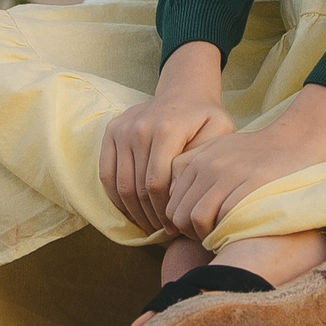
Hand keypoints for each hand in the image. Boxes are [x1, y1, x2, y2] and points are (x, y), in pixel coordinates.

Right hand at [102, 44, 234, 233]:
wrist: (184, 94)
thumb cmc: (205, 119)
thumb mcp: (220, 132)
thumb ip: (205, 160)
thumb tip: (185, 192)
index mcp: (166, 129)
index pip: (157, 183)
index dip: (164, 212)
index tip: (174, 227)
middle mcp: (139, 128)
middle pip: (138, 187)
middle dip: (149, 216)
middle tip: (161, 231)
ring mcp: (122, 129)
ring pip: (120, 184)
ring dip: (133, 211)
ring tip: (149, 225)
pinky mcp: (111, 131)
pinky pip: (106, 174)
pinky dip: (116, 198)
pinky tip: (132, 211)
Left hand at [163, 85, 325, 241]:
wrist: (295, 141)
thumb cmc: (256, 153)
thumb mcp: (219, 151)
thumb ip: (192, 169)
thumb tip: (171, 205)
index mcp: (198, 159)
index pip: (170, 202)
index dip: (178, 223)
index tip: (194, 230)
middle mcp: (209, 165)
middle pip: (180, 213)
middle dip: (189, 232)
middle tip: (207, 237)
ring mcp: (229, 175)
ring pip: (197, 219)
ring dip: (205, 235)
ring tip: (220, 236)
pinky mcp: (250, 186)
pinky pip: (223, 219)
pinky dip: (225, 231)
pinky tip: (235, 232)